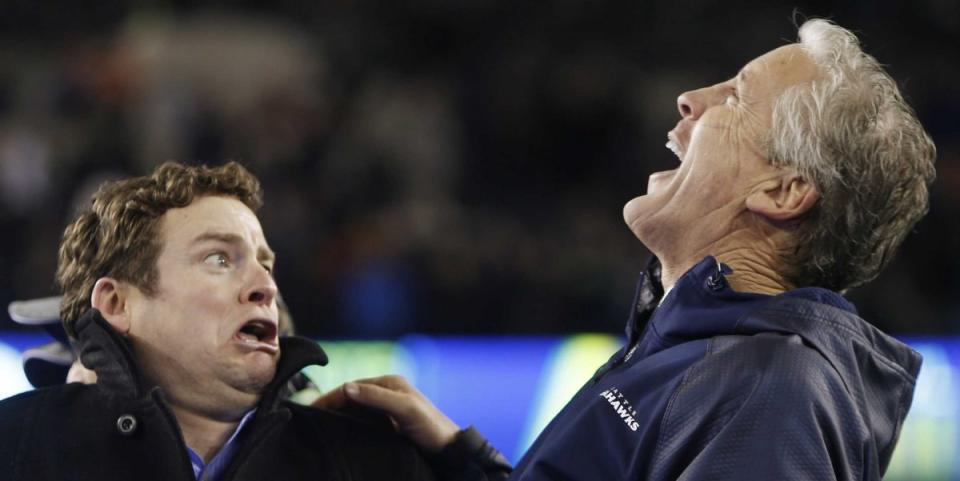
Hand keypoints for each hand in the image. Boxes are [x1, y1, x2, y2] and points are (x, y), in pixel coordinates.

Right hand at [313, 375, 460, 452]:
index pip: (352, 386)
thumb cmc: (431, 427)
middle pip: (351, 396)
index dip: (331, 397)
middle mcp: (387, 392)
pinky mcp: (388, 423)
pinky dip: (348, 425)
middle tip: (308, 420)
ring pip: (355, 409)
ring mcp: (387, 408)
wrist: (449, 450)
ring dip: (338, 416)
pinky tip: (339, 435)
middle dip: (331, 405)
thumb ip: (378, 398)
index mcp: (390, 382)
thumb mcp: (406, 409)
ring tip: (318, 427)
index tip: (311, 410)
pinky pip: (362, 421)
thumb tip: (347, 388)